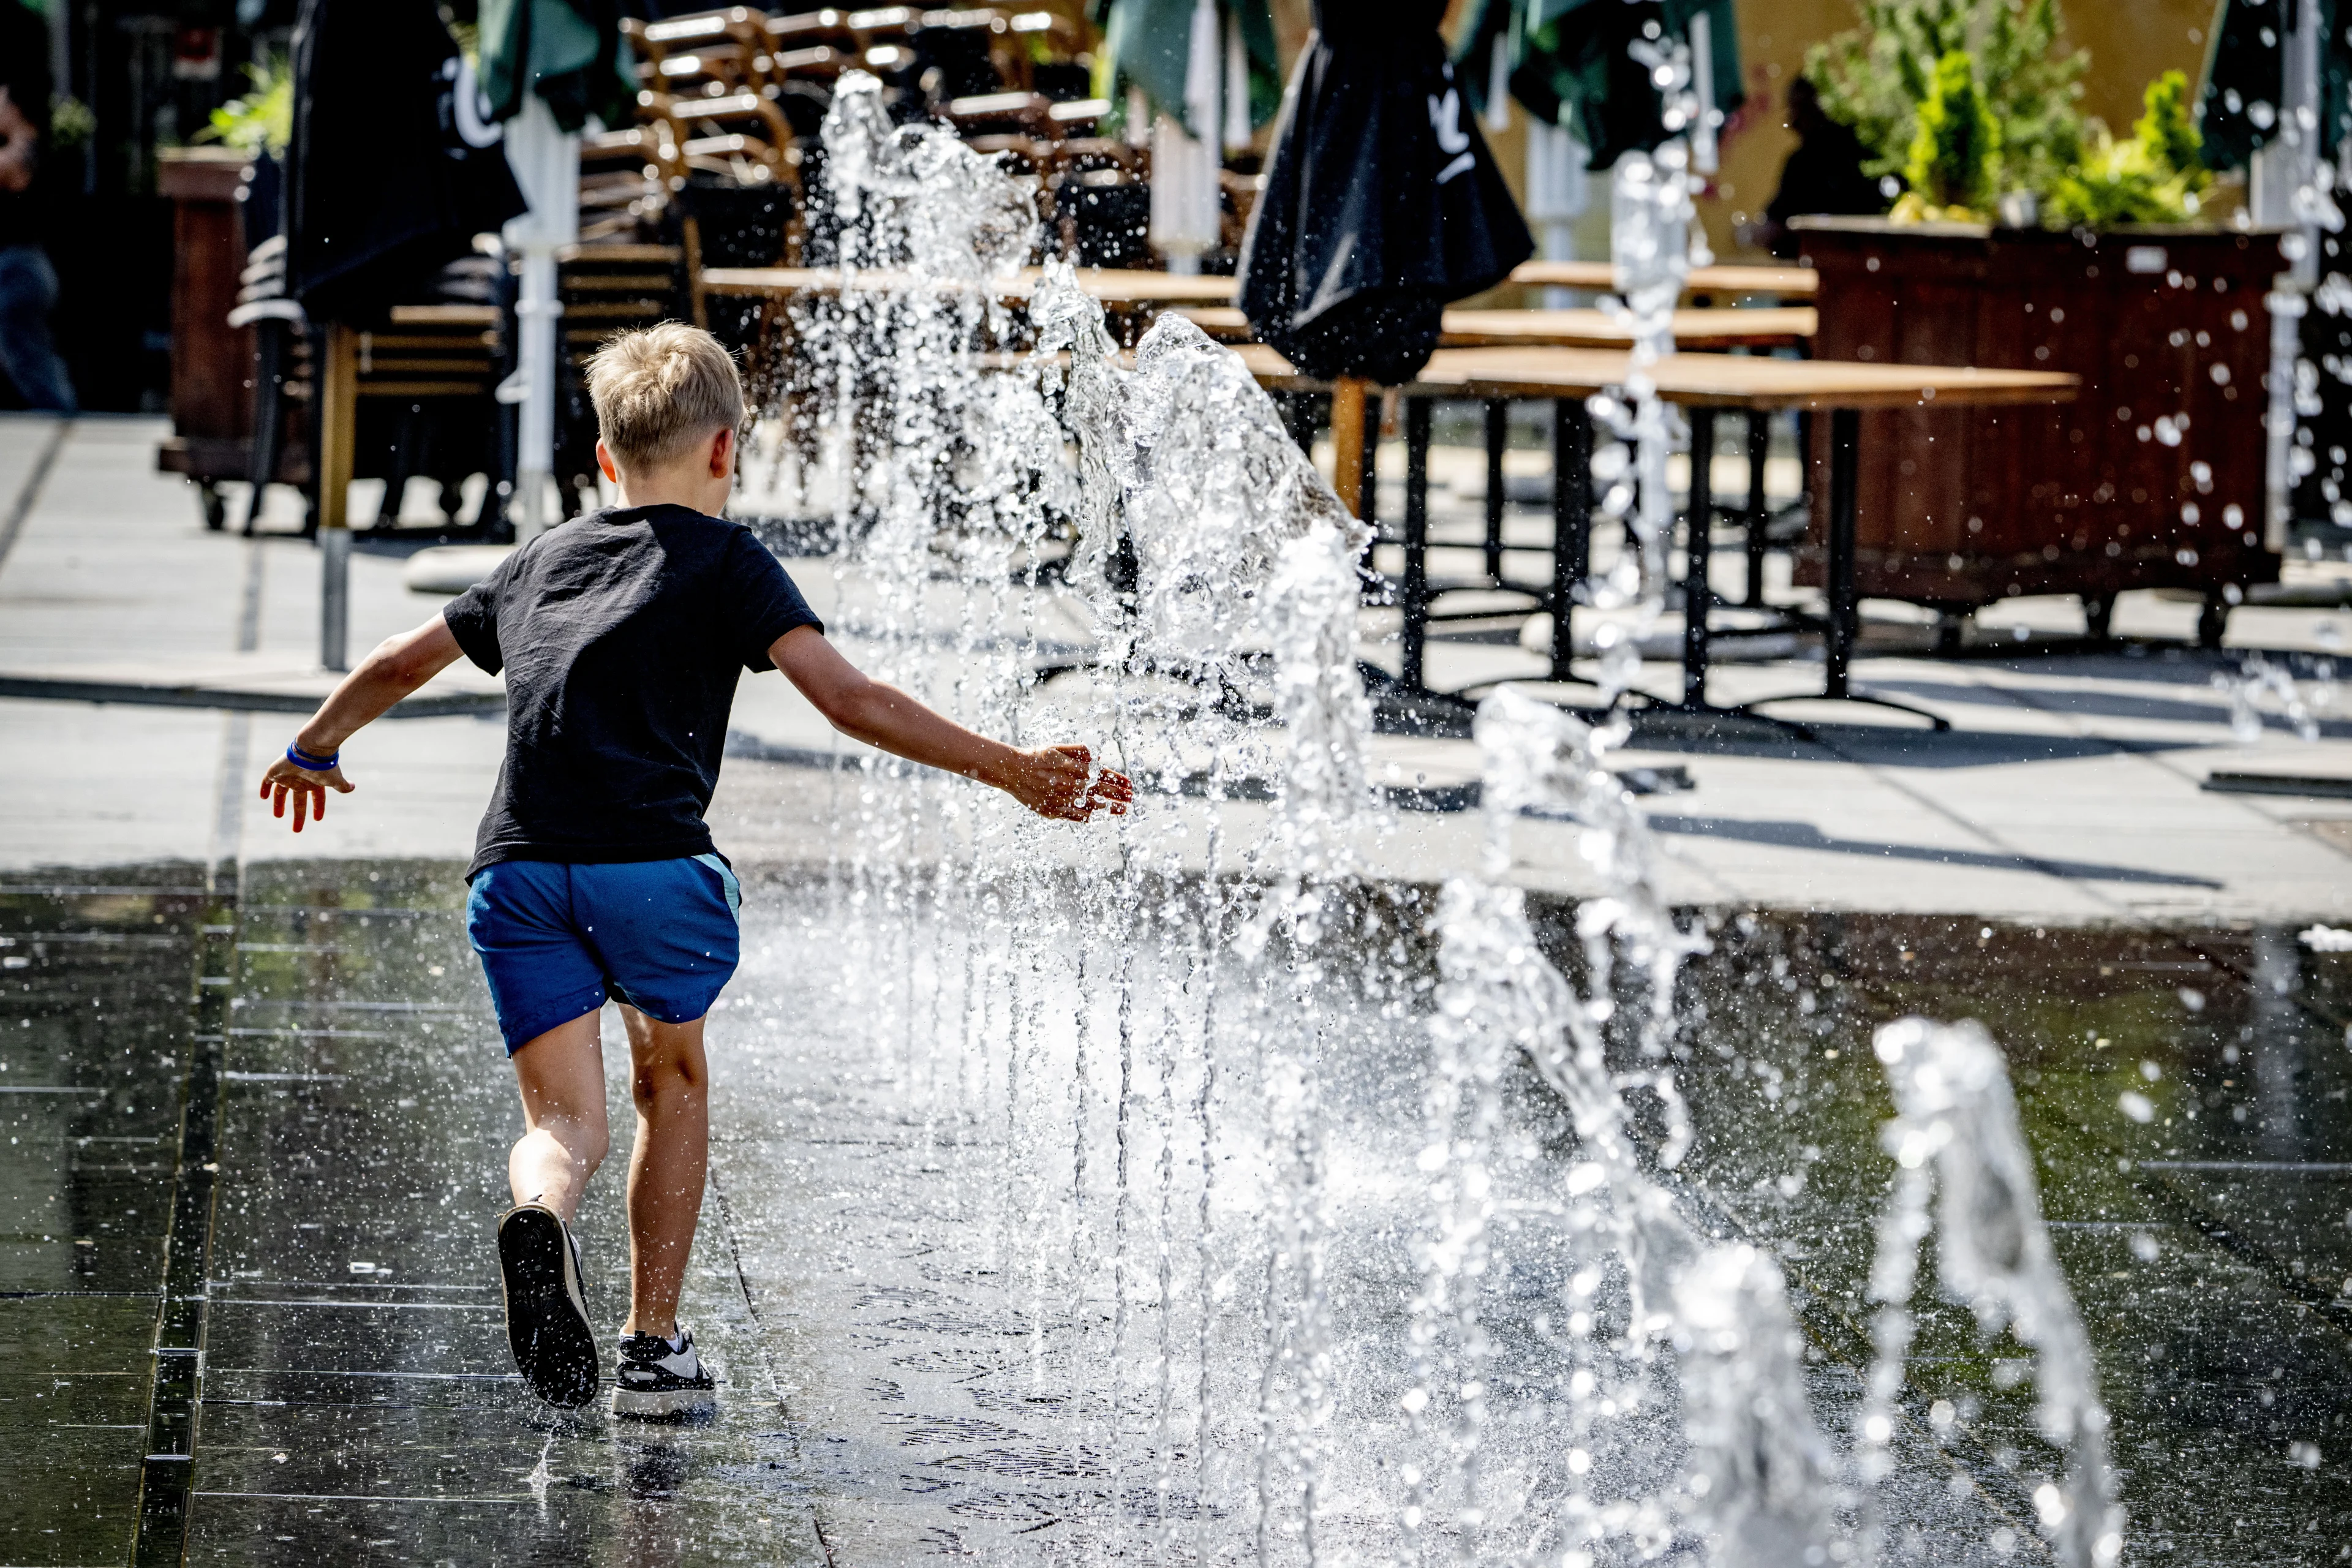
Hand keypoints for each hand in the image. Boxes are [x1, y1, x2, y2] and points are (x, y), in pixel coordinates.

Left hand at [258, 753, 353, 832]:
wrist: (310, 751)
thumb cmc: (324, 766)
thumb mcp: (335, 779)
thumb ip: (342, 785)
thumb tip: (353, 787)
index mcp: (315, 783)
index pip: (317, 798)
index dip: (318, 808)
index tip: (318, 819)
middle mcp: (301, 781)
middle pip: (298, 800)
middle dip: (298, 815)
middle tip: (297, 830)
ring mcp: (287, 777)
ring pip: (281, 793)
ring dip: (279, 804)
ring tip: (278, 816)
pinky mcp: (275, 772)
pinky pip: (267, 781)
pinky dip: (264, 788)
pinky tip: (263, 797)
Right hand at [999, 744, 1131, 821]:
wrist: (1012, 771)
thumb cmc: (1036, 757)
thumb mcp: (1057, 748)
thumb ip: (1079, 751)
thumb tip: (1098, 759)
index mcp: (1072, 768)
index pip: (1101, 775)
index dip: (1117, 780)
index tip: (1129, 784)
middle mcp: (1069, 785)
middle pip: (1100, 792)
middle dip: (1118, 796)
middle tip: (1131, 799)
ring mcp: (1061, 800)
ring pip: (1091, 807)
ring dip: (1109, 808)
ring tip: (1121, 810)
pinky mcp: (1053, 811)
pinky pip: (1075, 817)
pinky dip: (1088, 816)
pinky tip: (1097, 815)